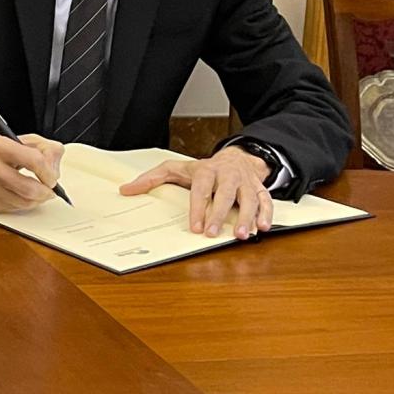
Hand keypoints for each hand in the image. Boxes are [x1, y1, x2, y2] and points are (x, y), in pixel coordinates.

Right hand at [0, 133, 64, 211]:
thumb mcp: (19, 139)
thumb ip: (44, 148)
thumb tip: (55, 168)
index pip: (34, 160)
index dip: (49, 171)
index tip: (52, 176)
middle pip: (29, 188)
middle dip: (46, 191)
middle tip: (49, 189)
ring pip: (23, 203)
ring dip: (37, 200)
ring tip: (39, 192)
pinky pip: (14, 209)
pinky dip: (24, 204)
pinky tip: (24, 196)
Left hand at [119, 146, 272, 239]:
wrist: (235, 158)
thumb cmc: (202, 169)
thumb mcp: (175, 169)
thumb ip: (152, 179)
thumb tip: (126, 190)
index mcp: (205, 170)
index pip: (201, 188)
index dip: (198, 207)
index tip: (194, 226)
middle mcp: (227, 175)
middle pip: (225, 194)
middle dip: (219, 214)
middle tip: (212, 234)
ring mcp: (245, 182)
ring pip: (249, 199)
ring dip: (246, 217)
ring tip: (241, 235)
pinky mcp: (259, 189)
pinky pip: (266, 201)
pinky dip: (267, 214)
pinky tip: (262, 229)